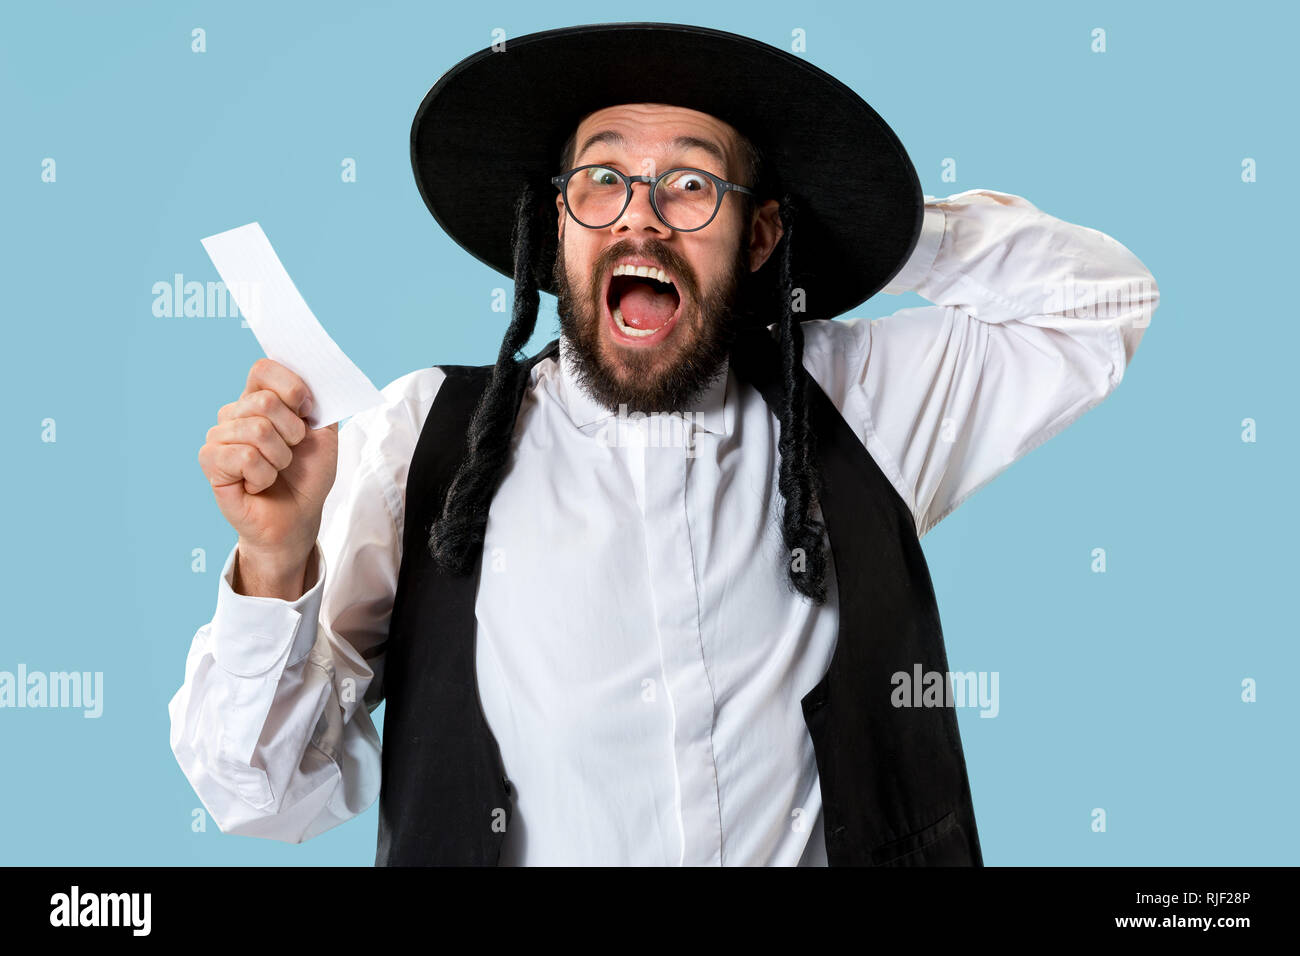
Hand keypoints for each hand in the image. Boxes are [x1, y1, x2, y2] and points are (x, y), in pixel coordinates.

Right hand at [197, 359, 337, 584]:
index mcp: (259, 399)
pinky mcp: (210, 461)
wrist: (298, 518)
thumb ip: (321, 403)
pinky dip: (263, 475)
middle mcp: (235, 413)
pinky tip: (257, 484)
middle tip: (291, 453)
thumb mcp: (325, 435)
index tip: (307, 411)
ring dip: (280, 458)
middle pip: (265, 401)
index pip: (263, 369)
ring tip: (275, 470)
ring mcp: (219, 436)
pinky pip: (245, 456)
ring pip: (257, 430)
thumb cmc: (307, 476)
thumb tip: (314, 378)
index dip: (291, 387)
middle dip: (292, 433)